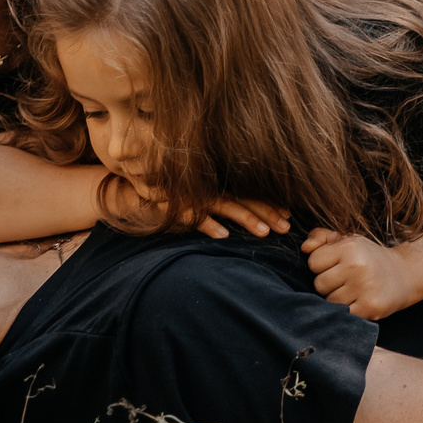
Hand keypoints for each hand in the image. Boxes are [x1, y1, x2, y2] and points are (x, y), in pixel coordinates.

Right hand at [168, 195, 290, 239]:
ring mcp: (194, 197)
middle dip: (267, 213)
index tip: (289, 215)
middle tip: (287, 227)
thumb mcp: (201, 201)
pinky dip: (208, 224)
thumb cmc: (173, 200)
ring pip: (225, 206)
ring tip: (264, 232)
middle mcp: (210, 189)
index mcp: (219, 187)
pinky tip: (223, 235)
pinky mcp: (176, 206)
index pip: (249, 194)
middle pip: (244, 200)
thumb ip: (223, 205)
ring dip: (246, 218)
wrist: (134, 194)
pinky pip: (194, 216)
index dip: (269, 203)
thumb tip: (254, 219)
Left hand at [305, 228, 419, 317]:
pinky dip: (347, 311)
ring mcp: (364, 288)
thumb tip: (304, 248)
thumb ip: (322, 237)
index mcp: (350, 247)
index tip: (338, 265)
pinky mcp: (370, 308)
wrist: (405, 274)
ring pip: (329, 301)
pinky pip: (343, 315)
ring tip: (354, 291)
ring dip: (338, 299)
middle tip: (347, 280)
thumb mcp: (348, 240)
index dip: (323, 265)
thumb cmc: (369, 257)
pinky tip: (359, 302)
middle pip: (319, 284)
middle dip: (329, 284)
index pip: (314, 262)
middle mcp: (357, 266)